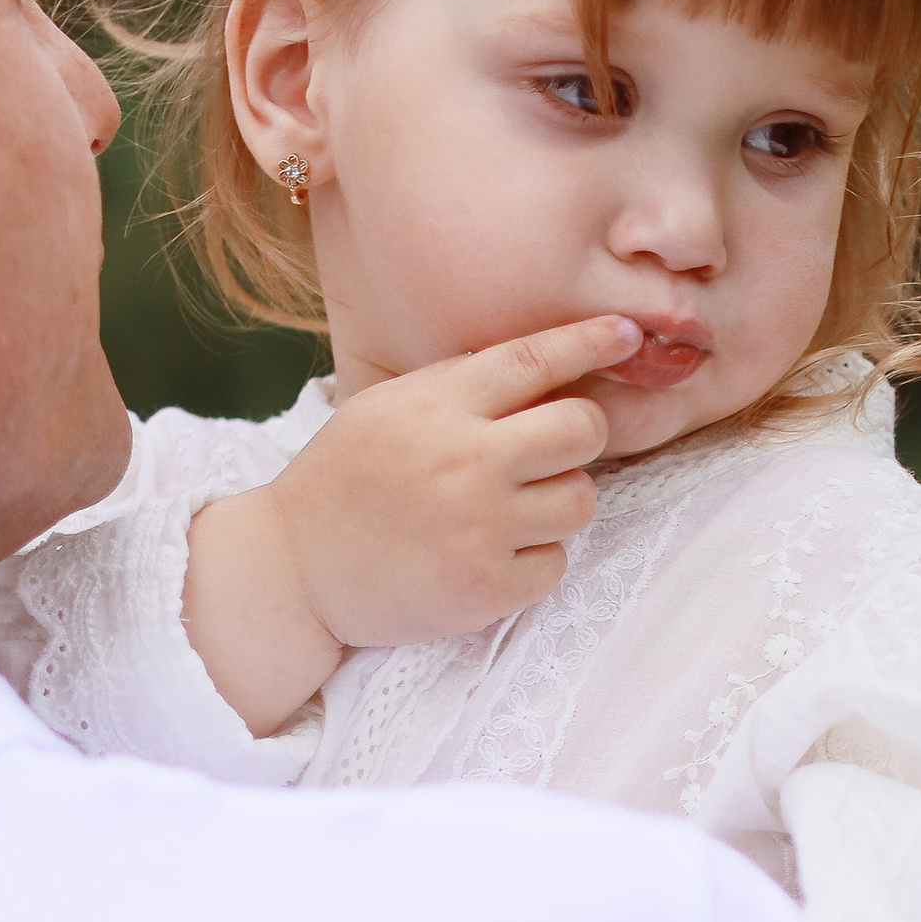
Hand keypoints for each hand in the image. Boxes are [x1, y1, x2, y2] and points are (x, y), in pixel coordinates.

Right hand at [183, 316, 638, 735]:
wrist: (292, 570)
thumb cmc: (345, 481)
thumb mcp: (387, 407)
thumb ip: (460, 385)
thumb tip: (552, 363)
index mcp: (438, 406)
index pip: (535, 360)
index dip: (591, 342)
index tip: (629, 335)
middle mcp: (465, 460)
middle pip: (583, 428)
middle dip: (580, 434)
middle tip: (551, 450)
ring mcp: (480, 526)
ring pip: (581, 498)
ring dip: (558, 502)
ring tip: (508, 509)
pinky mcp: (489, 586)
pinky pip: (557, 561)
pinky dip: (534, 560)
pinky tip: (488, 554)